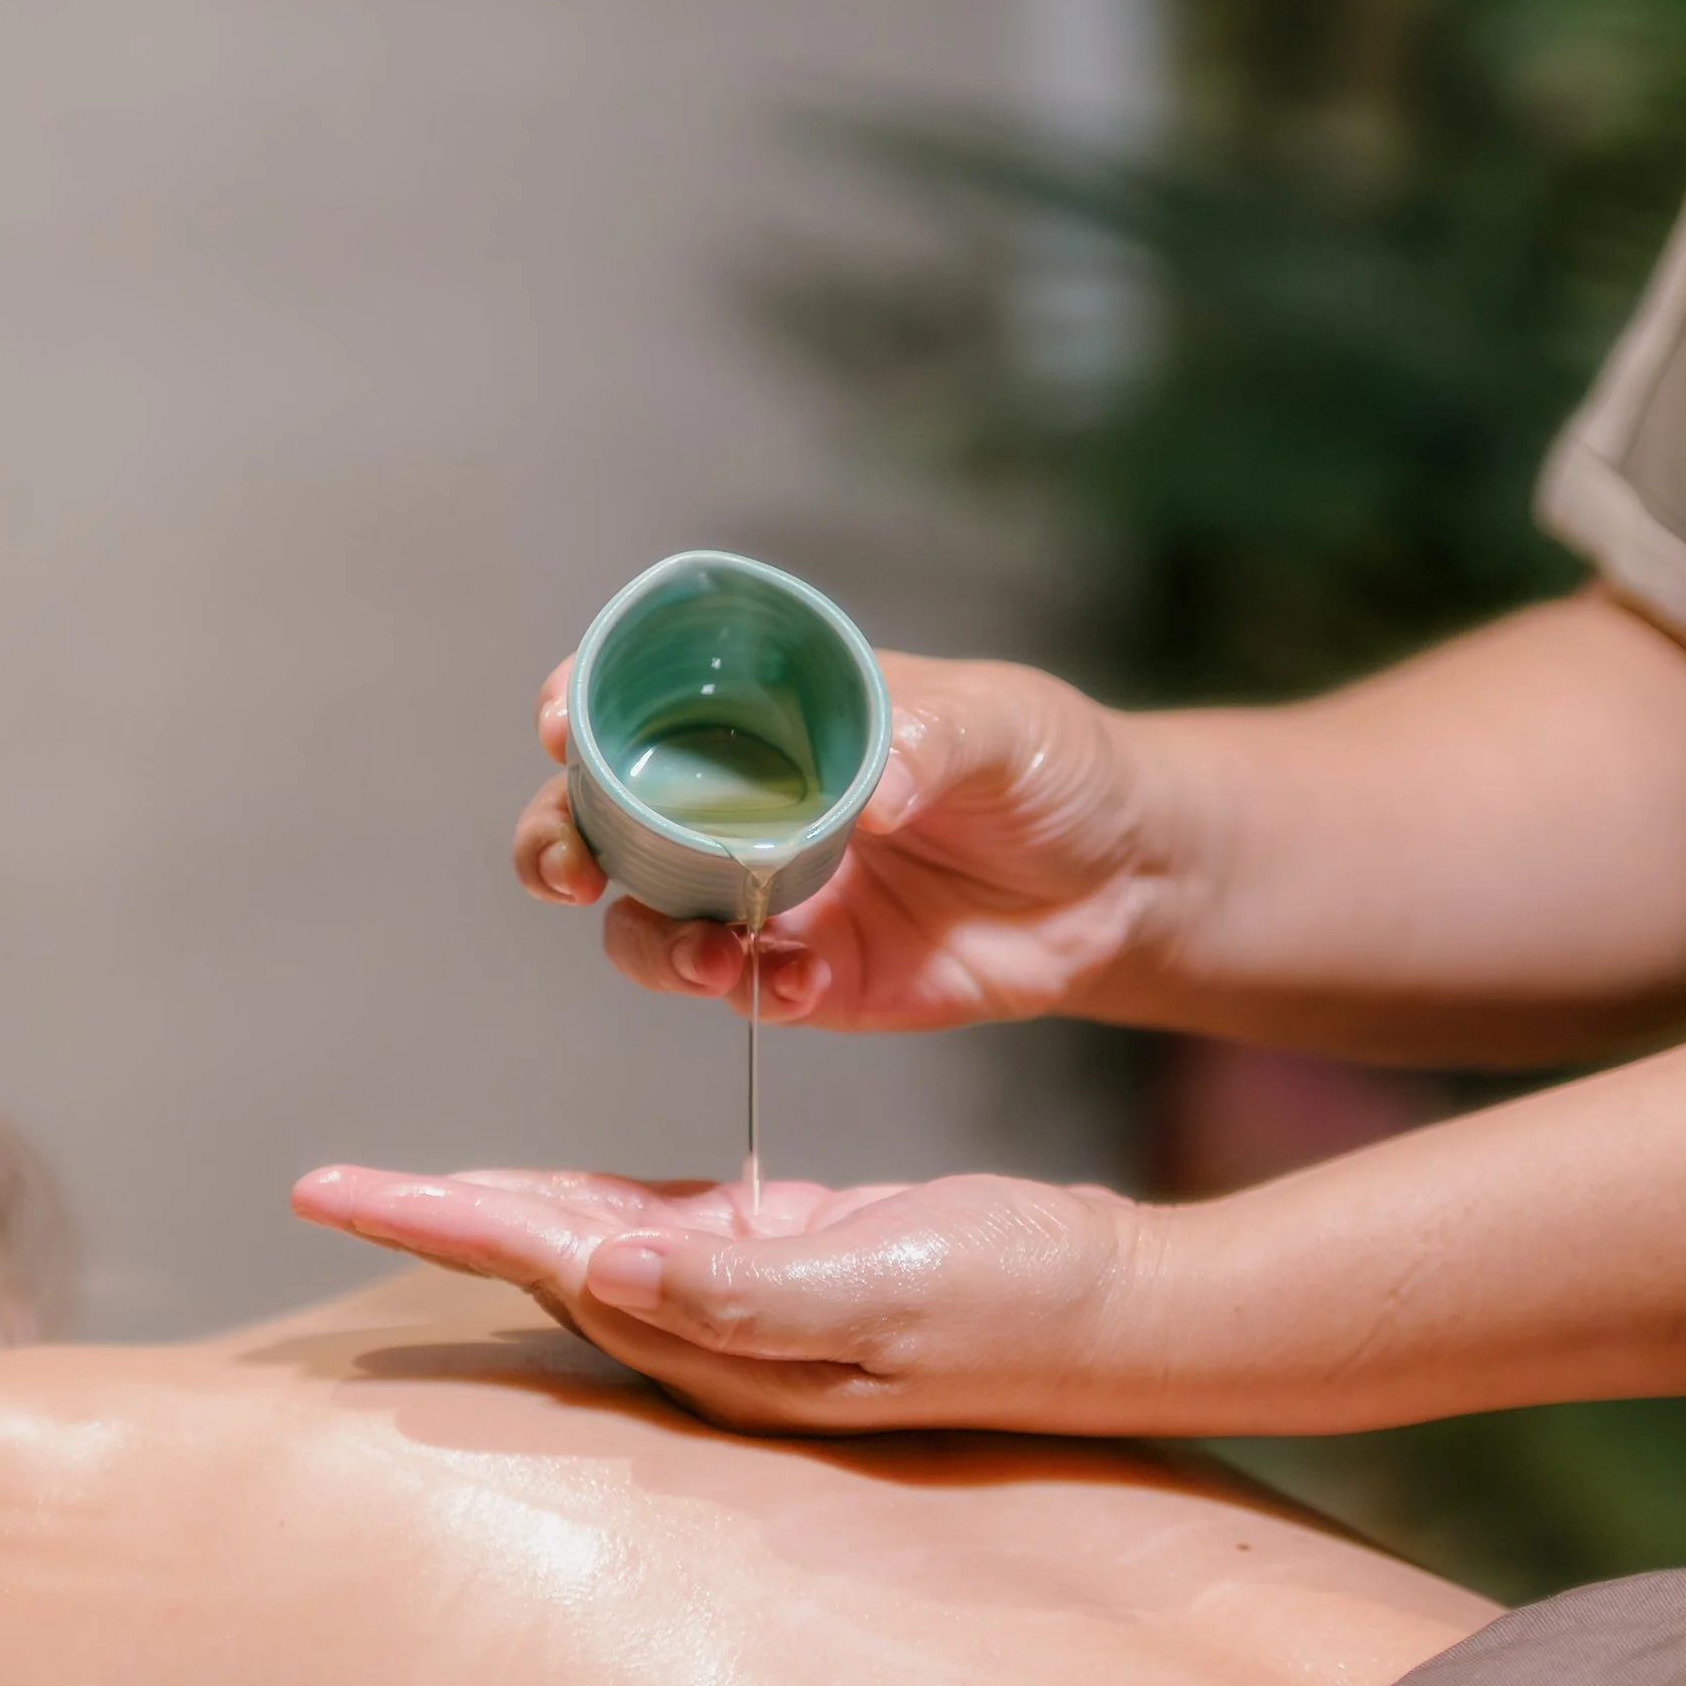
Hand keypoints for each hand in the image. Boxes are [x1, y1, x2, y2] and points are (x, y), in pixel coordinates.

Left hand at [290, 1161, 1158, 1433]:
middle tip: (324, 1183)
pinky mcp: (787, 1268)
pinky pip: (658, 1234)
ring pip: (585, 1249)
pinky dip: (591, 1203)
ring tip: (401, 1185)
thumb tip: (611, 1269)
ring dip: (493, 1215)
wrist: (1115, 1308)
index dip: (435, 1218)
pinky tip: (556, 1192)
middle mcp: (710, 1333)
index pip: (542, 1259)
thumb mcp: (882, 1283)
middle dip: (432, 1222)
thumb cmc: (1009, 1292)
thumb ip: (746, 1286)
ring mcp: (746, 1306)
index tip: (329, 1186)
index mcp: (716, 1333)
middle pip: (537, 1263)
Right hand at [513, 652, 1178, 1033]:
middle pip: (604, 817)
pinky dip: (750, 990)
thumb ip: (931, 740)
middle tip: (567, 871)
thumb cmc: (1057, 766)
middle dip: (559, 841)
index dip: (582, 702)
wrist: (1126, 883)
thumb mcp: (1004, 724)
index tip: (559, 725)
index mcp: (772, 712)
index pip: (641, 694)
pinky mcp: (807, 977)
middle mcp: (745, 803)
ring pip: (646, 920)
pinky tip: (803, 981)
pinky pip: (738, 991)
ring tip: (706, 953)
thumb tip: (872, 794)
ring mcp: (765, 895)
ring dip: (646, 940)